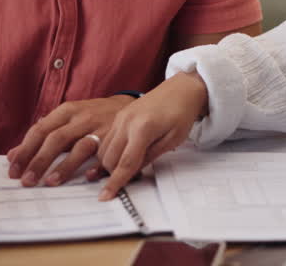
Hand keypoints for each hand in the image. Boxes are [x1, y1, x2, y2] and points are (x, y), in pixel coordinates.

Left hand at [7, 95, 137, 186]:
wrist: (128, 106)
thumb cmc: (91, 116)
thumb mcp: (66, 119)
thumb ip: (41, 136)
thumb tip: (12, 155)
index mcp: (66, 111)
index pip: (40, 130)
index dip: (25, 151)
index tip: (13, 170)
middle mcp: (82, 118)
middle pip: (56, 139)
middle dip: (39, 160)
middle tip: (26, 181)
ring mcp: (100, 128)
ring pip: (80, 147)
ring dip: (64, 166)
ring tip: (50, 182)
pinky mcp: (117, 139)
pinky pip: (107, 155)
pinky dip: (98, 167)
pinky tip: (89, 177)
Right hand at [96, 72, 209, 199]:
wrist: (182, 88)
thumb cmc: (182, 113)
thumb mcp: (172, 140)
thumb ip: (150, 157)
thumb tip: (132, 174)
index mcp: (142, 128)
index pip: (125, 163)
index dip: (115, 182)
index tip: (105, 197)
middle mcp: (126, 121)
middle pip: (109, 158)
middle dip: (113, 174)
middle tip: (128, 180)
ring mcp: (120, 117)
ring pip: (103, 149)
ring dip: (110, 163)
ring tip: (128, 167)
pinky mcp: (119, 115)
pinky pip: (107, 139)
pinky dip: (111, 151)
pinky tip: (124, 154)